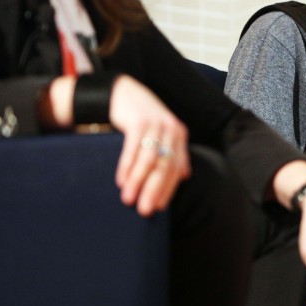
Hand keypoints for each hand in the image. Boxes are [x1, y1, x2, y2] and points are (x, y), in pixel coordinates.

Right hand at [107, 75, 191, 215]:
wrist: (124, 93)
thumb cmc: (143, 119)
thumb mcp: (163, 134)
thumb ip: (174, 152)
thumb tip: (184, 176)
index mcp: (180, 135)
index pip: (176, 168)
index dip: (168, 189)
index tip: (157, 208)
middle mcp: (171, 130)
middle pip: (164, 166)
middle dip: (154, 190)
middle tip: (144, 211)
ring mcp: (155, 124)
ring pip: (149, 160)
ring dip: (138, 182)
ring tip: (128, 200)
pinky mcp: (139, 121)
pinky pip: (132, 149)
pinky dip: (127, 166)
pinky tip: (121, 181)